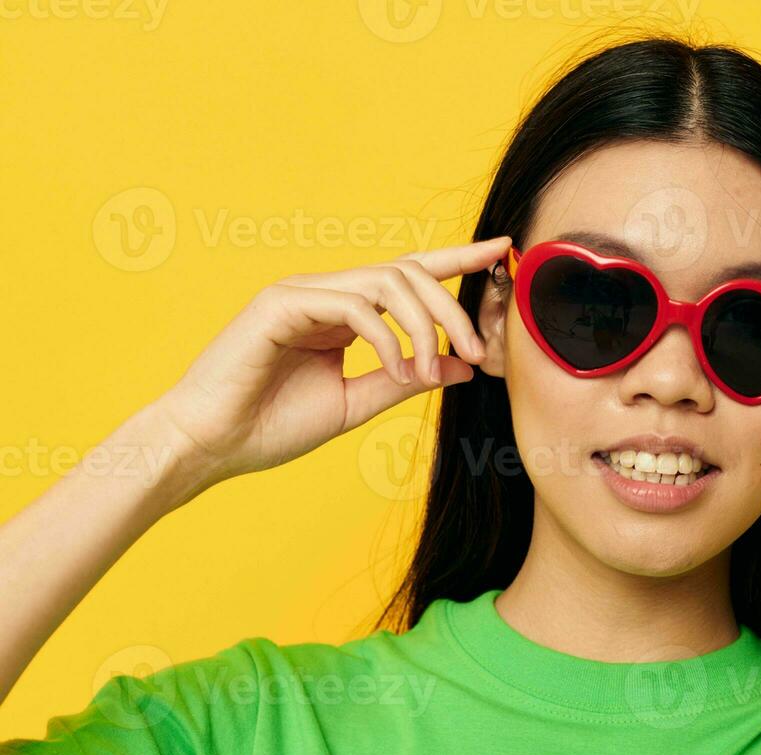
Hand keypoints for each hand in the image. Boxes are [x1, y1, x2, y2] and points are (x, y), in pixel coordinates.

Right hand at [152, 237, 509, 487]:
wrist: (209, 445)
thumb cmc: (271, 426)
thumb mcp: (354, 403)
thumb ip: (405, 379)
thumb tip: (463, 365)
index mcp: (342, 313)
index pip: (407, 274)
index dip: (456, 259)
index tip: (499, 252)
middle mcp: (325, 294)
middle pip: (409, 273)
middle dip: (453, 307)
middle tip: (480, 350)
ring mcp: (301, 293)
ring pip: (387, 281)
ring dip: (425, 324)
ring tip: (433, 368)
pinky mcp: (280, 304)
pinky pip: (353, 305)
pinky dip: (386, 338)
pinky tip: (396, 369)